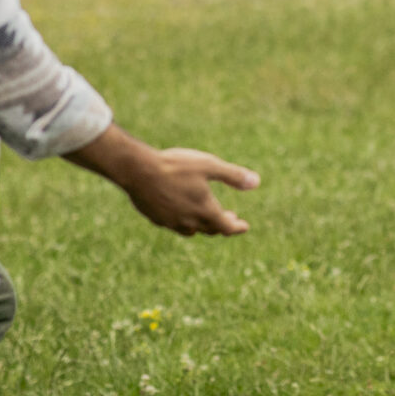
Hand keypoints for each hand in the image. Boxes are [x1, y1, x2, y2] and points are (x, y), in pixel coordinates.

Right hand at [67, 126, 259, 235]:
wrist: (138, 170)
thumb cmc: (175, 166)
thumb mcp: (209, 165)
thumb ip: (233, 176)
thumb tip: (256, 182)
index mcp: (205, 210)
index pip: (227, 227)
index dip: (237, 227)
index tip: (244, 226)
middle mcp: (189, 221)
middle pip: (210, 229)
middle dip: (222, 224)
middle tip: (230, 218)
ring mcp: (171, 222)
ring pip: (191, 230)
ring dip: (202, 225)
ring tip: (205, 217)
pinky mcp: (156, 218)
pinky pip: (174, 225)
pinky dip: (183, 221)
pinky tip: (180, 211)